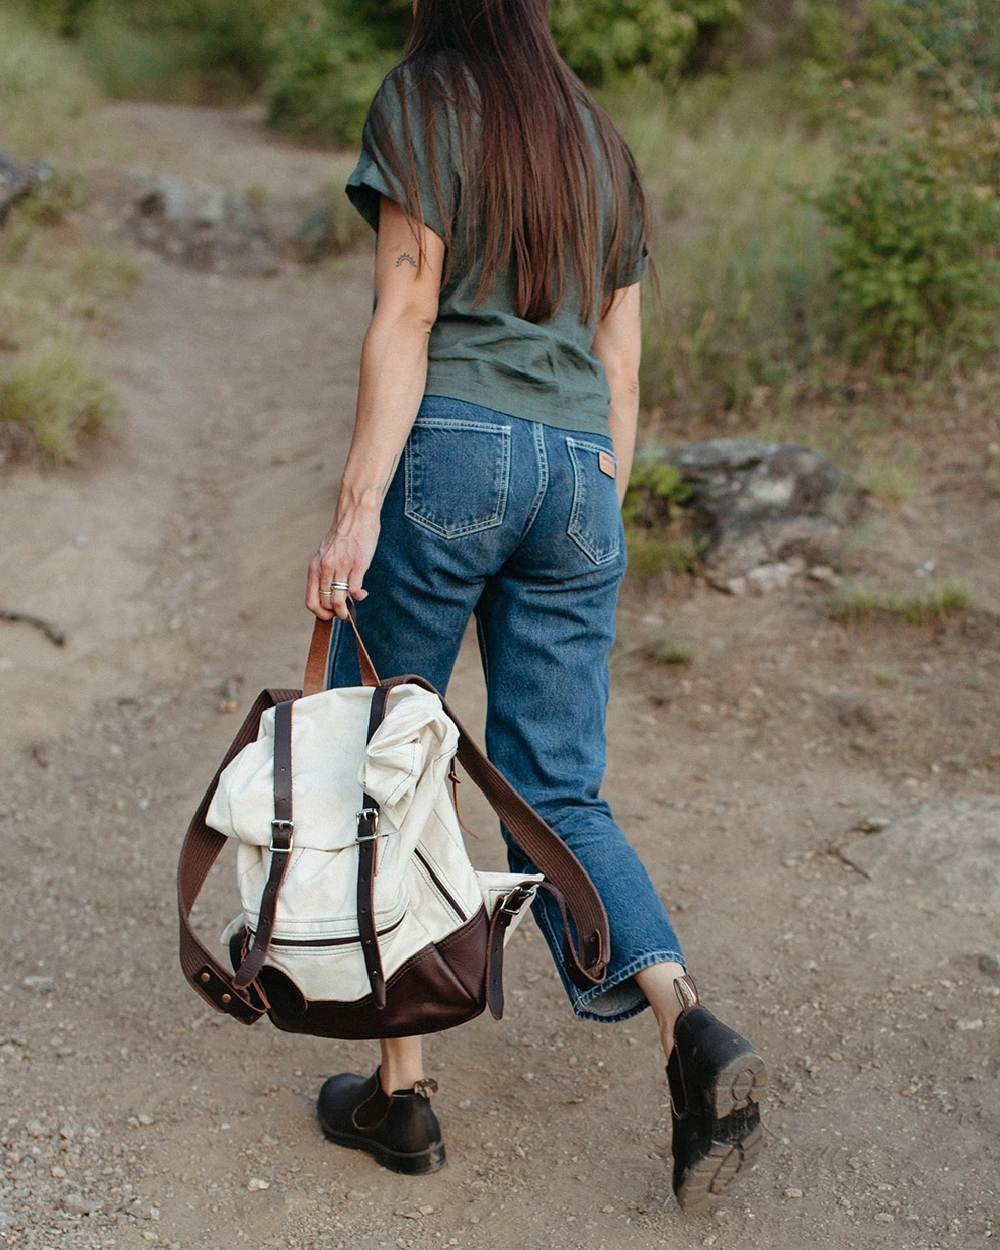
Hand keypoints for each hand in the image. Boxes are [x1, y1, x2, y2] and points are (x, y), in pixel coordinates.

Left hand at [305, 505, 379, 620]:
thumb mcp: (326, 553)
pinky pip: (355, 591)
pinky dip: (359, 596)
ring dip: (346, 610)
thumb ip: (325, 571)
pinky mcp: (357, 565)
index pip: (311, 600)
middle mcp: (325, 568)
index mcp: (315, 567)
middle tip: (344, 613)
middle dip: (336, 613)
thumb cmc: (343, 534)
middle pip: (326, 603)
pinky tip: (363, 592)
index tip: (329, 614)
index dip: (320, 613)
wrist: (356, 514)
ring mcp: (341, 567)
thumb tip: (330, 592)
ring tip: (353, 607)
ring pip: (339, 601)